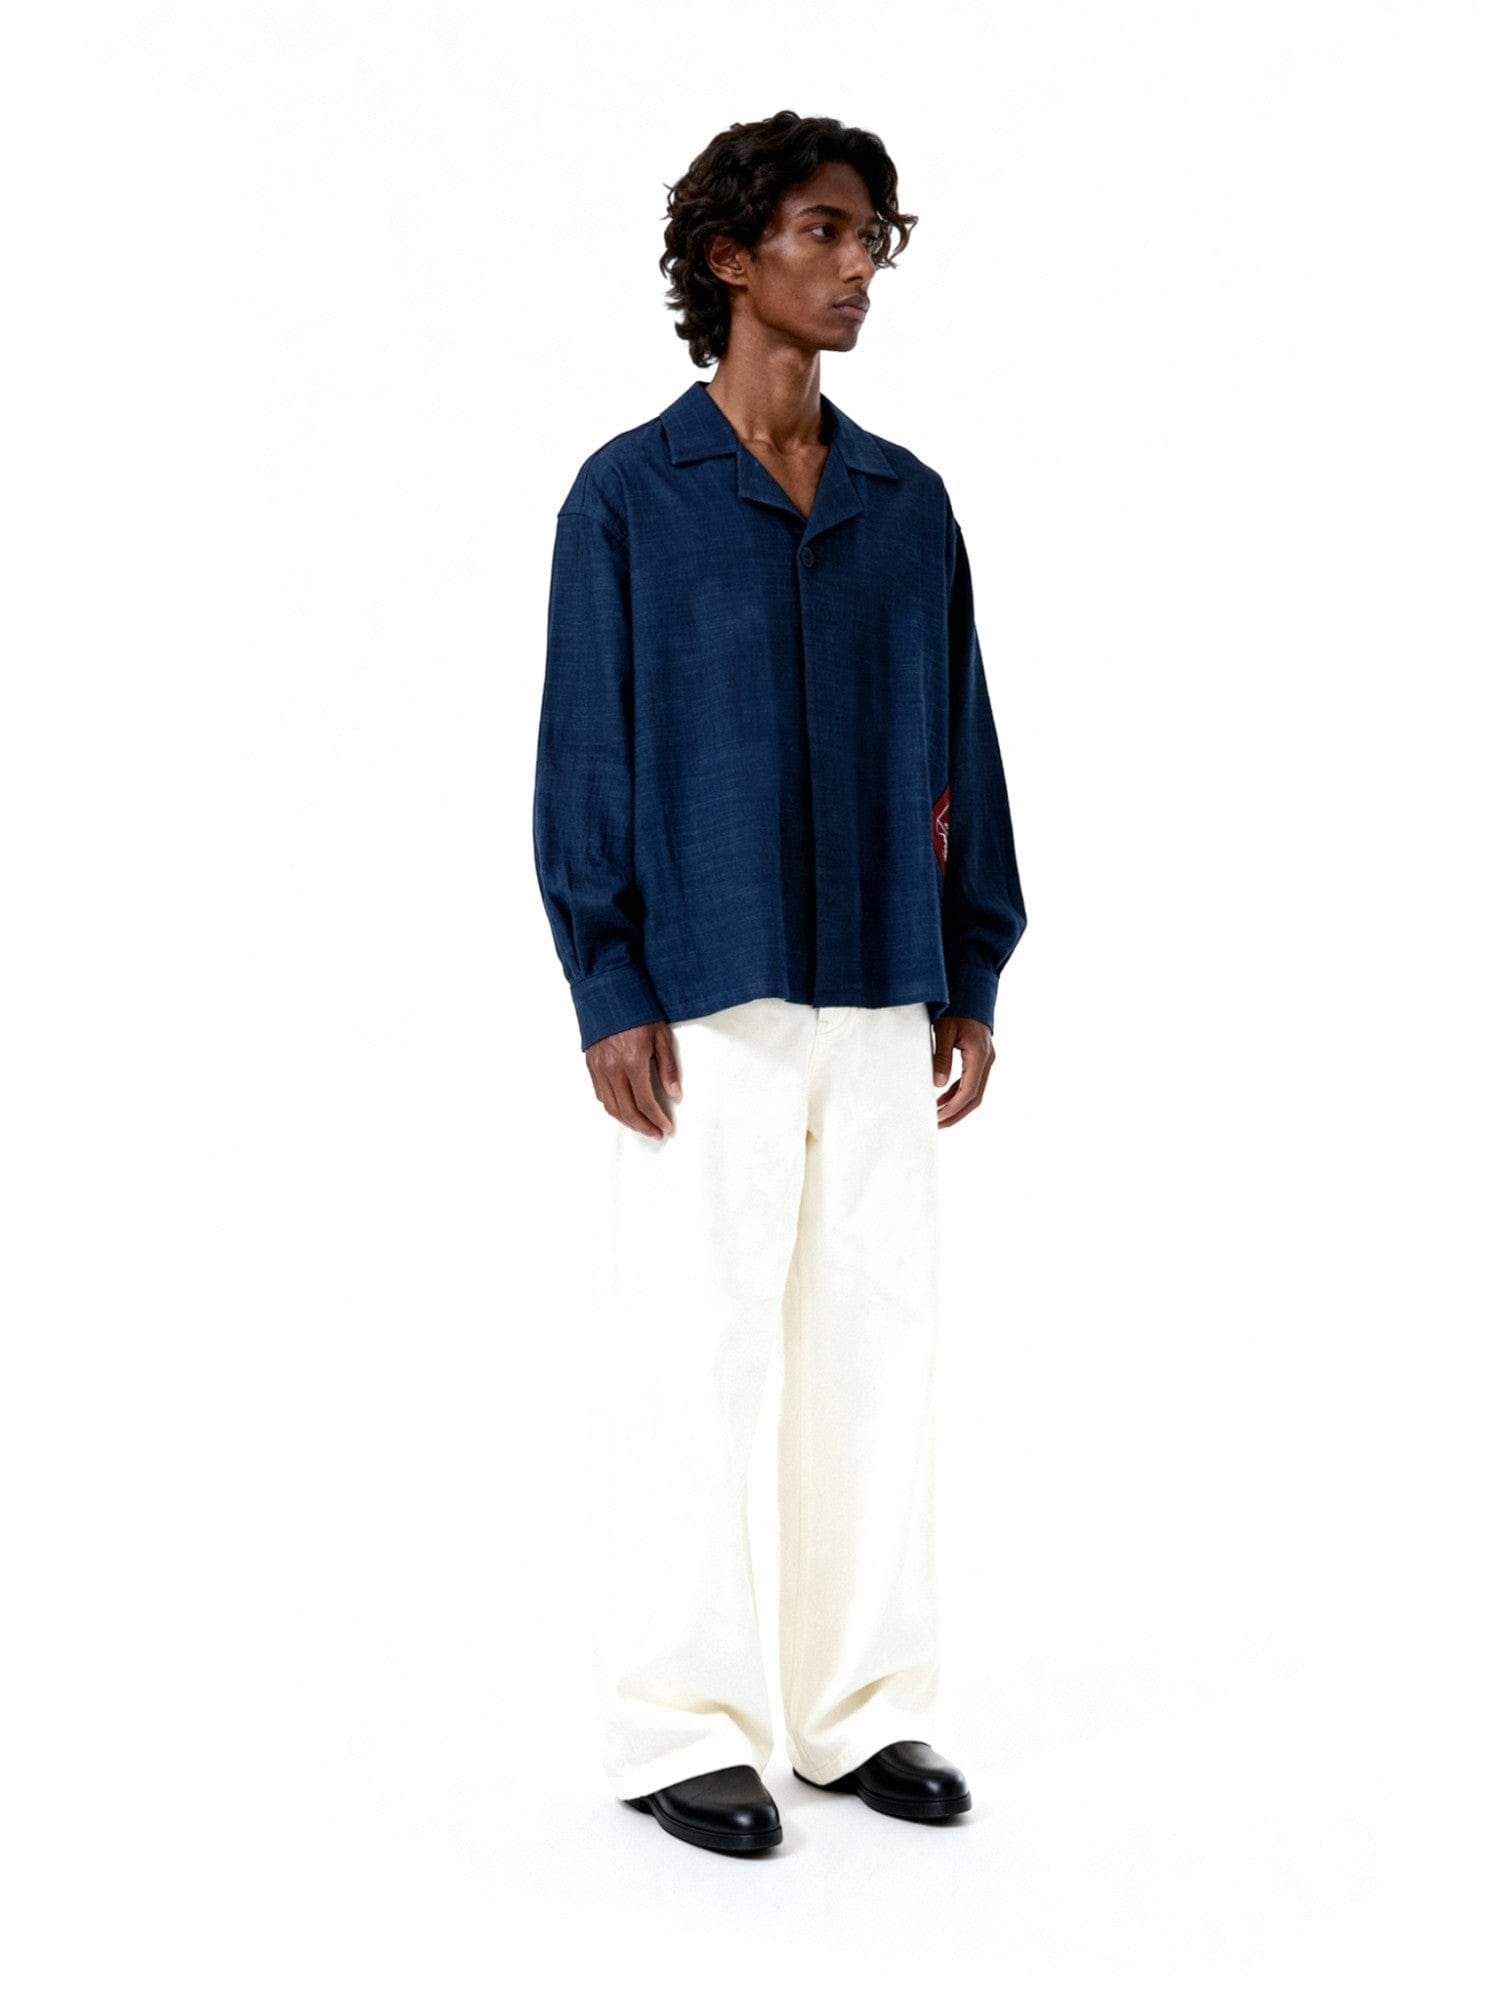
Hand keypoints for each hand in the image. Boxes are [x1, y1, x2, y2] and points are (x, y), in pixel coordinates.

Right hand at [586, 1019, 680, 1137]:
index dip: (656, 1118)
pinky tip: (624, 1109)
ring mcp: (599, 1067)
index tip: (666, 1127)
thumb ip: (668, 1067)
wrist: (609, 992)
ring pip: (611, 1106)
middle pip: (626, 1110)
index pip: (645, 1101)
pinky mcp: (591, 1065)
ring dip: (627, 1121)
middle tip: (656, 1133)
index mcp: (632, 1060)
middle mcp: (612, 1068)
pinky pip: (600, 1094)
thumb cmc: (639, 1011)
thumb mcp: (661, 1036)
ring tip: (641, 1126)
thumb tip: (674, 1094)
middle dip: (643, 1126)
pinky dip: (613, 1107)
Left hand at [932, 1015, 993, 1127]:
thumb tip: (938, 1084)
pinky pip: (972, 1081)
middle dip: (956, 1114)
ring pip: (975, 1091)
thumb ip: (941, 1057)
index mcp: (979, 1055)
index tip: (937, 1119)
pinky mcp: (981, 1057)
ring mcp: (986, 1059)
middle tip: (937, 1125)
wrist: (971, 990)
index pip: (968, 1092)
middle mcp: (987, 1060)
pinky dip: (958, 1093)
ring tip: (937, 1115)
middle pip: (975, 1097)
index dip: (953, 1109)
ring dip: (957, 1105)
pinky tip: (943, 1098)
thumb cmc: (957, 1007)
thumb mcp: (944, 1030)